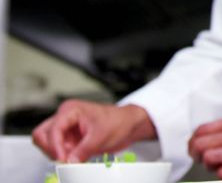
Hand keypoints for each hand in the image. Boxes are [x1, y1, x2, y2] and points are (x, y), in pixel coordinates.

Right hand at [32, 101, 155, 162]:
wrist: (130, 125)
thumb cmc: (119, 122)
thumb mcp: (101, 137)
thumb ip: (83, 150)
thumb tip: (69, 162)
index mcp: (71, 110)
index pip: (52, 129)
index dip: (55, 146)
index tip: (62, 159)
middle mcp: (65, 117)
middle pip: (42, 135)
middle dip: (51, 149)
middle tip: (64, 159)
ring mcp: (65, 128)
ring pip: (46, 143)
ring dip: (57, 153)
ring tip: (74, 157)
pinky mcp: (68, 138)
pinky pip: (57, 149)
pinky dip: (63, 156)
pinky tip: (76, 158)